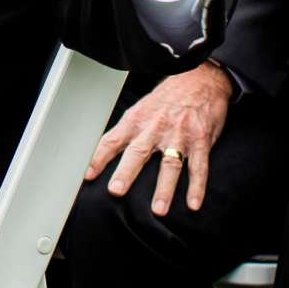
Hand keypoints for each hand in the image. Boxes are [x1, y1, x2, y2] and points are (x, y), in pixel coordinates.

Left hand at [86, 63, 234, 215]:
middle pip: (139, 152)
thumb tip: (106, 151)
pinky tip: (193, 203)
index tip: (87, 175)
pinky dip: (197, 186)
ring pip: (170, 164)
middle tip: (116, 191)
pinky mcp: (201, 140)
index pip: (113, 140)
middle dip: (127, 172)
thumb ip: (128, 130)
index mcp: (138, 120)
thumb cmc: (169, 96)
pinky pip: (199, 166)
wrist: (202, 78)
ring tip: (158, 209)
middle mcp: (156, 127)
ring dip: (164, 188)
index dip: (99, 157)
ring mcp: (180, 135)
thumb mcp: (143, 107)